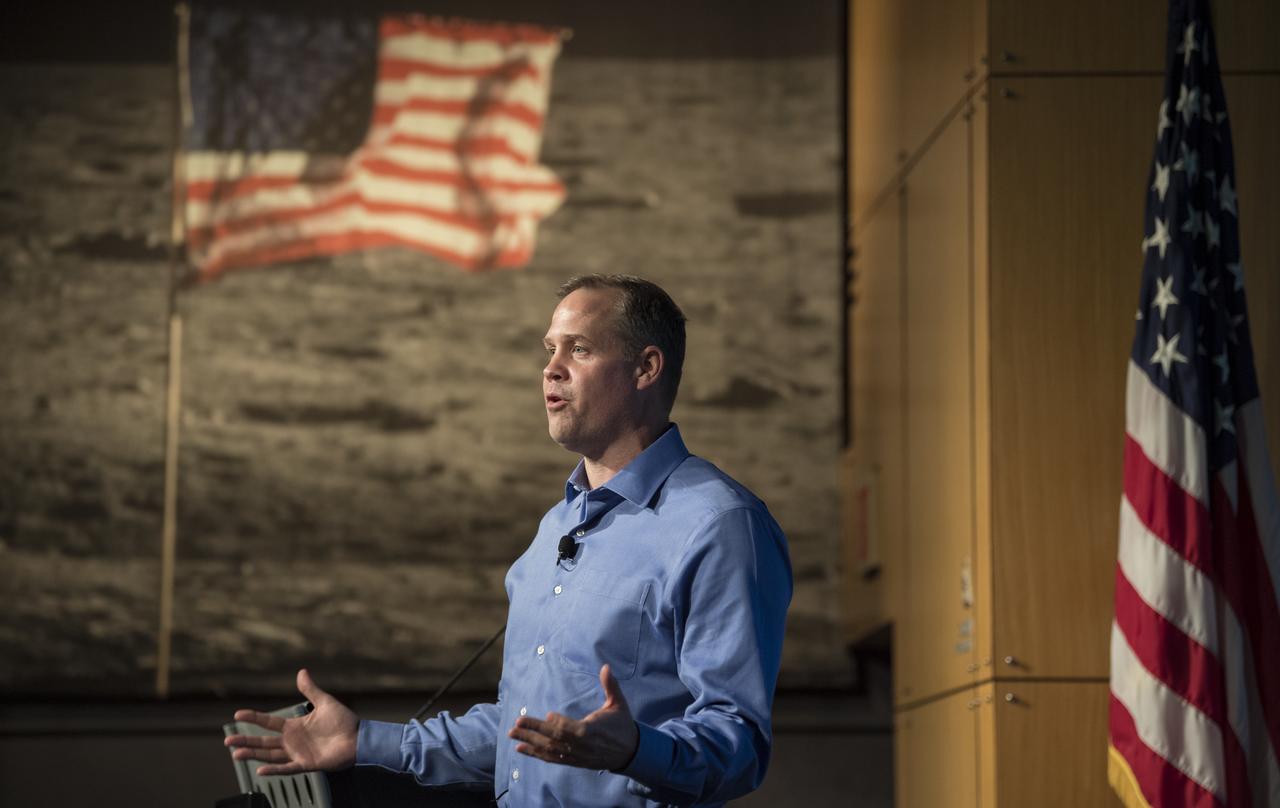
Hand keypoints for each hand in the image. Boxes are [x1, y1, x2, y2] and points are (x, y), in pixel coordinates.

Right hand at [223, 668, 358, 776]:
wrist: (359, 738)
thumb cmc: (344, 721)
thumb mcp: (325, 702)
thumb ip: (310, 689)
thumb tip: (301, 671)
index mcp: (295, 727)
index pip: (268, 723)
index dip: (253, 718)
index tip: (237, 715)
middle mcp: (293, 741)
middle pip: (263, 742)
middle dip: (245, 741)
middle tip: (228, 740)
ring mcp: (298, 753)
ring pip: (270, 756)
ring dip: (253, 755)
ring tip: (236, 754)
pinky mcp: (307, 764)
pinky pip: (287, 769)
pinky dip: (274, 771)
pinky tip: (260, 770)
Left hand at [508, 664, 639, 771]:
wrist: (630, 753)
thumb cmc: (622, 725)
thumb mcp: (619, 704)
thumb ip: (611, 686)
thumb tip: (606, 667)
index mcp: (592, 731)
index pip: (572, 729)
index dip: (560, 723)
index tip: (547, 715)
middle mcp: (581, 746)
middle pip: (555, 739)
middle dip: (534, 731)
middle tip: (516, 723)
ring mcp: (576, 755)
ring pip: (550, 750)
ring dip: (530, 742)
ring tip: (513, 734)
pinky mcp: (572, 761)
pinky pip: (552, 758)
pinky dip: (536, 754)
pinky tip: (521, 748)